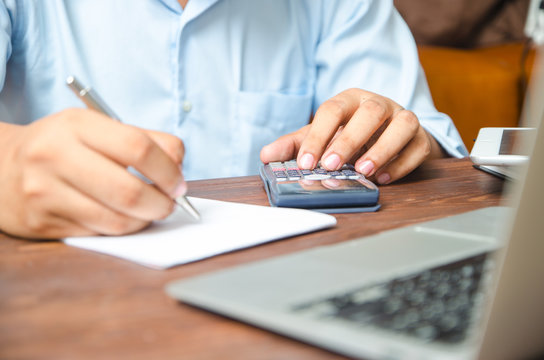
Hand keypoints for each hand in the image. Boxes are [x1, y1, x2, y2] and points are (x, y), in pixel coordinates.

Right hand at [0, 108, 184, 238]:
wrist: (0, 168)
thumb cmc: (62, 147)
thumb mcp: (96, 128)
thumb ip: (143, 139)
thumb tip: (178, 167)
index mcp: (76, 125)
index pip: (138, 148)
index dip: (168, 170)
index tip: (178, 182)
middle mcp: (56, 156)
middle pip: (130, 191)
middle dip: (162, 203)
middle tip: (170, 203)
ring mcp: (46, 192)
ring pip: (117, 220)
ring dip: (145, 220)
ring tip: (150, 211)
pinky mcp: (44, 223)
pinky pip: (100, 233)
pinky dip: (123, 229)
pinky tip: (124, 218)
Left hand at [260, 88, 444, 183]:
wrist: (387, 135)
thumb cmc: (350, 135)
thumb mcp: (320, 137)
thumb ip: (295, 145)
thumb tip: (265, 155)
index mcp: (350, 100)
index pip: (332, 110)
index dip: (318, 136)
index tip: (305, 164)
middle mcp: (378, 104)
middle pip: (369, 112)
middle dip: (349, 139)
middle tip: (332, 166)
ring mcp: (403, 118)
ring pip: (402, 124)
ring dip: (383, 148)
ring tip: (364, 171)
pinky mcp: (421, 137)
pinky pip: (418, 146)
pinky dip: (403, 163)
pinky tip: (384, 178)